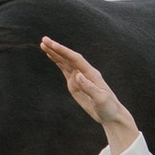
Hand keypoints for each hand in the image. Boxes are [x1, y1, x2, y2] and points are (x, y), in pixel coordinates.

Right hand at [40, 36, 138, 154]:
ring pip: (65, 62)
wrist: (111, 115)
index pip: (76, 59)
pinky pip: (64, 70)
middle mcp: (84, 72)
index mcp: (91, 74)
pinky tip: (51, 56)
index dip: (64, 51)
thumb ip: (89, 87)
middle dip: (56, 49)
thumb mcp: (100, 99)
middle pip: (68, 57)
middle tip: (44, 40)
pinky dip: (57, 62)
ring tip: (43, 44)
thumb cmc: (108, 107)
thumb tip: (77, 75)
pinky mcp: (75, 84)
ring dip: (55, 53)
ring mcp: (79, 77)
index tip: (53, 45)